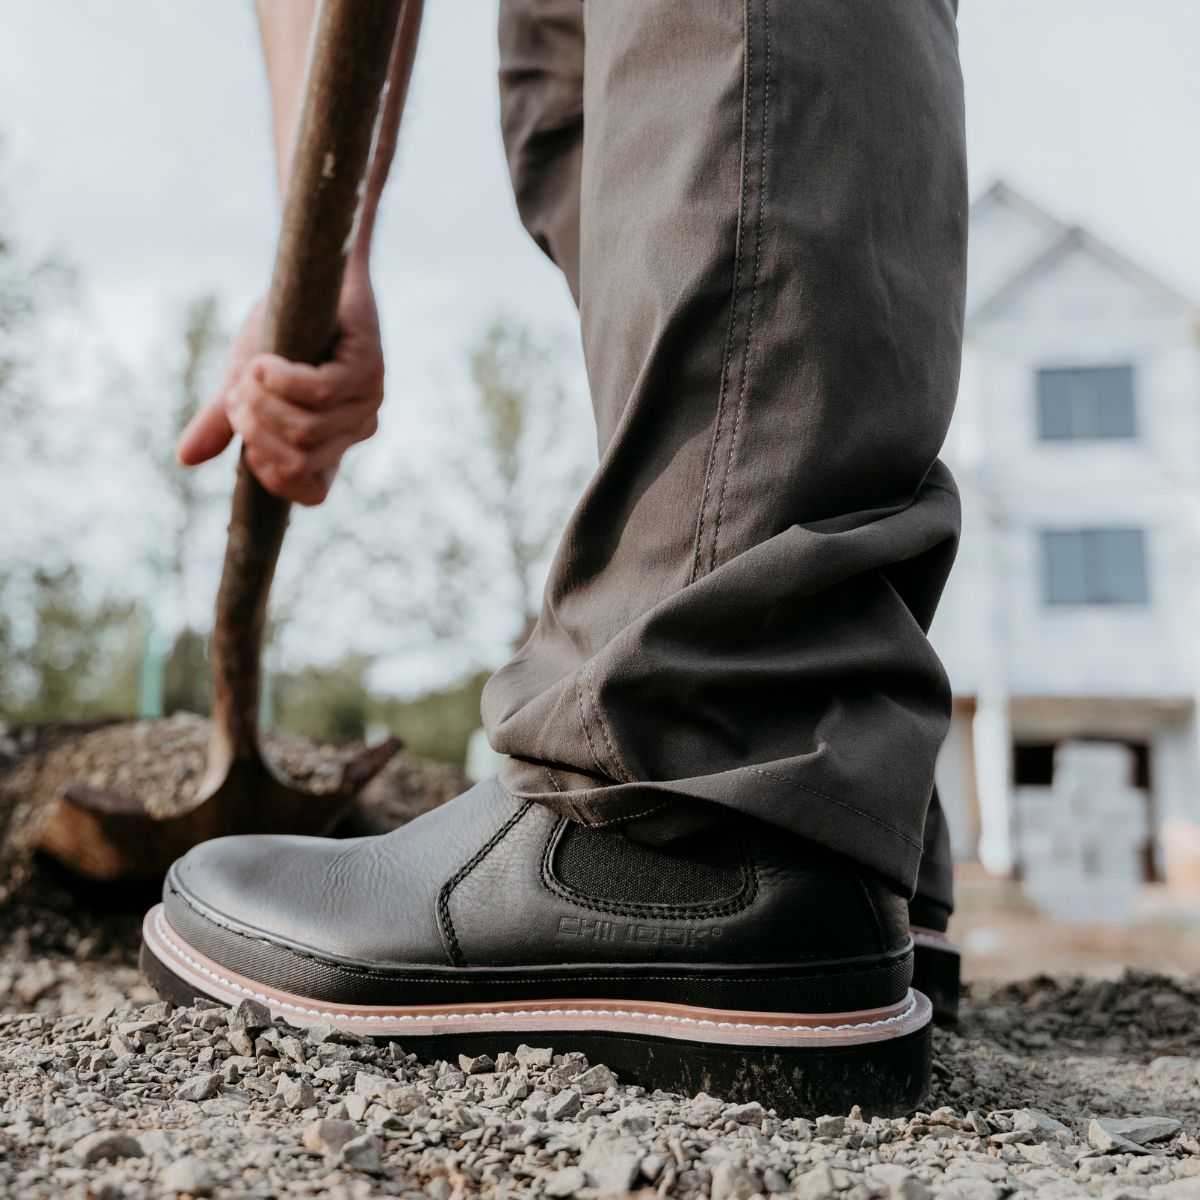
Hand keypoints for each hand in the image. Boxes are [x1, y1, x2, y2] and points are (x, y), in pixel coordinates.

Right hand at [177, 267, 384, 504]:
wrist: (308, 273)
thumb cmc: (280, 331)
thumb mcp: (243, 383)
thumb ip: (223, 422)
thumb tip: (185, 458)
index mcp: (331, 446)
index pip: (310, 494)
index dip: (268, 471)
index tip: (244, 433)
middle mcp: (354, 432)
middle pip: (298, 459)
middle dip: (254, 430)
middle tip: (237, 393)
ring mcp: (365, 403)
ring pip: (307, 430)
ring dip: (263, 402)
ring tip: (250, 372)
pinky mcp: (367, 371)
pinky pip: (320, 394)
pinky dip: (282, 380)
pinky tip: (264, 363)